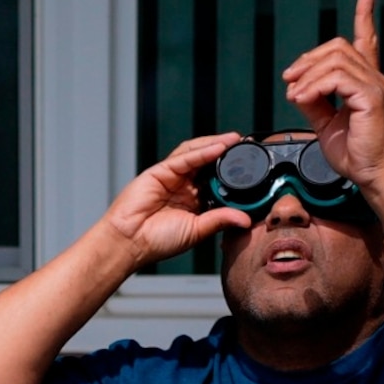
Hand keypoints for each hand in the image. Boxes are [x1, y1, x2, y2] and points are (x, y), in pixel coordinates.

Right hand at [98, 132, 253, 266]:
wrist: (130, 242)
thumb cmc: (157, 241)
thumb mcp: (197, 230)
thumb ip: (220, 219)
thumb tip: (245, 220)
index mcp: (193, 200)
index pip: (216, 179)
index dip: (233, 171)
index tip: (253, 168)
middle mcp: (183, 185)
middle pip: (207, 161)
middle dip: (227, 152)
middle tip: (246, 145)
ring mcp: (172, 176)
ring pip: (196, 153)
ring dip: (216, 145)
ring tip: (235, 140)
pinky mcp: (160, 172)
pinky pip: (184, 158)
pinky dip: (202, 152)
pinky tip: (218, 147)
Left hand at [281, 0, 383, 188]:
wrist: (372, 175)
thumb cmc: (354, 153)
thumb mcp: (325, 123)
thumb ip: (313, 101)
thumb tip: (296, 88)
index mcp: (366, 80)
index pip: (367, 40)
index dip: (365, 15)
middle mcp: (373, 77)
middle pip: (338, 46)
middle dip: (307, 59)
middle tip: (288, 82)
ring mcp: (375, 85)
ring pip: (335, 59)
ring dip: (306, 75)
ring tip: (293, 96)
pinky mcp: (371, 97)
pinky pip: (337, 78)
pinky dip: (314, 86)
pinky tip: (302, 99)